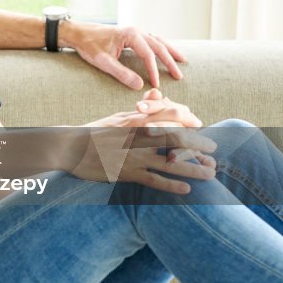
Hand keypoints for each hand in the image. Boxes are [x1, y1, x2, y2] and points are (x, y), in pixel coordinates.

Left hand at [61, 20, 185, 89]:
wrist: (78, 33)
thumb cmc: (89, 45)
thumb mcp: (104, 62)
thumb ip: (122, 74)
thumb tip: (140, 85)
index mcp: (130, 34)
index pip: (148, 54)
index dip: (153, 70)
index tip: (156, 84)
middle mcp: (136, 30)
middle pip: (158, 46)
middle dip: (169, 61)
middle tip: (179, 76)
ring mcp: (134, 31)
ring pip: (158, 41)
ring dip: (170, 51)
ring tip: (182, 61)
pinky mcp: (132, 35)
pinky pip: (152, 40)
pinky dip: (161, 46)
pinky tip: (166, 52)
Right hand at [79, 90, 213, 192]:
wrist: (68, 148)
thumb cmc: (93, 132)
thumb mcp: (117, 117)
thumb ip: (140, 110)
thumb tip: (159, 93)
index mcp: (134, 120)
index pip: (168, 115)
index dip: (188, 120)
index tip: (202, 126)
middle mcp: (136, 136)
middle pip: (175, 138)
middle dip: (198, 144)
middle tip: (214, 151)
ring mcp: (132, 156)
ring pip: (169, 161)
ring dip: (193, 167)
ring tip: (210, 173)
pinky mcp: (125, 173)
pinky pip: (153, 180)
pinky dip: (171, 185)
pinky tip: (186, 189)